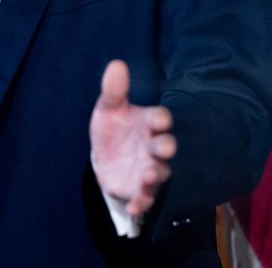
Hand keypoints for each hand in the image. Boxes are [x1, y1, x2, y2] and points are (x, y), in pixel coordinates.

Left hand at [89, 60, 176, 218]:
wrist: (105, 155)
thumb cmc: (113, 128)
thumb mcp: (109, 108)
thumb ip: (114, 90)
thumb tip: (116, 64)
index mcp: (148, 123)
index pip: (161, 118)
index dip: (160, 119)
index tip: (157, 119)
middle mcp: (153, 147)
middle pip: (166, 147)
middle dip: (166, 147)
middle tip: (164, 147)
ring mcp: (148, 169)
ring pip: (158, 173)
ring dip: (154, 175)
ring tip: (147, 174)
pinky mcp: (138, 190)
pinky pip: (143, 199)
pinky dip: (140, 204)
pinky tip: (132, 208)